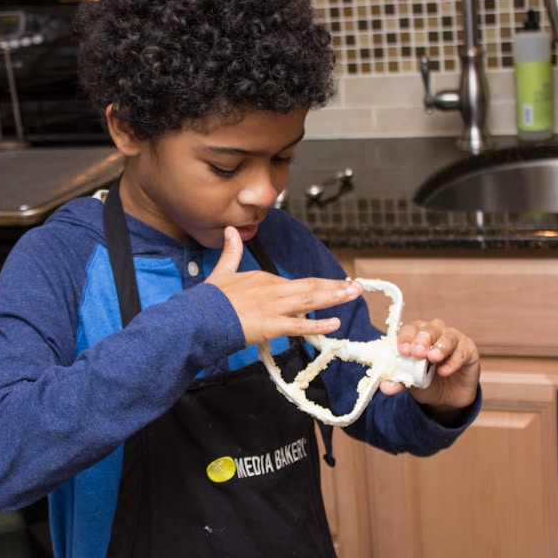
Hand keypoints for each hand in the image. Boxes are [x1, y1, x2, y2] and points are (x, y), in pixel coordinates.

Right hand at [206, 226, 362, 345]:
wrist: (199, 316)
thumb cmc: (210, 299)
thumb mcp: (223, 271)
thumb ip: (231, 251)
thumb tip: (230, 230)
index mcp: (264, 278)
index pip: (297, 282)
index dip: (319, 285)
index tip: (336, 286)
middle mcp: (273, 290)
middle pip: (311, 287)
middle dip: (336, 287)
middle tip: (357, 286)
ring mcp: (274, 307)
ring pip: (310, 301)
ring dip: (334, 298)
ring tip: (353, 295)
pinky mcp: (271, 325)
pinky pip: (299, 326)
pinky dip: (318, 326)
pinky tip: (335, 324)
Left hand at [381, 318, 480, 419]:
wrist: (447, 398)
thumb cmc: (426, 382)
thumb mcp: (410, 383)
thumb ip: (398, 381)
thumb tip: (385, 387)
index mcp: (416, 335)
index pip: (409, 330)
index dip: (405, 338)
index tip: (402, 350)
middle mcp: (434, 332)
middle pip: (428, 329)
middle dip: (422, 340)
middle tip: (417, 352)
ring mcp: (453, 338)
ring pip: (447, 337)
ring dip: (439, 347)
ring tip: (433, 358)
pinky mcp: (468, 350)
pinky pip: (461, 351)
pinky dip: (453, 361)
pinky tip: (445, 371)